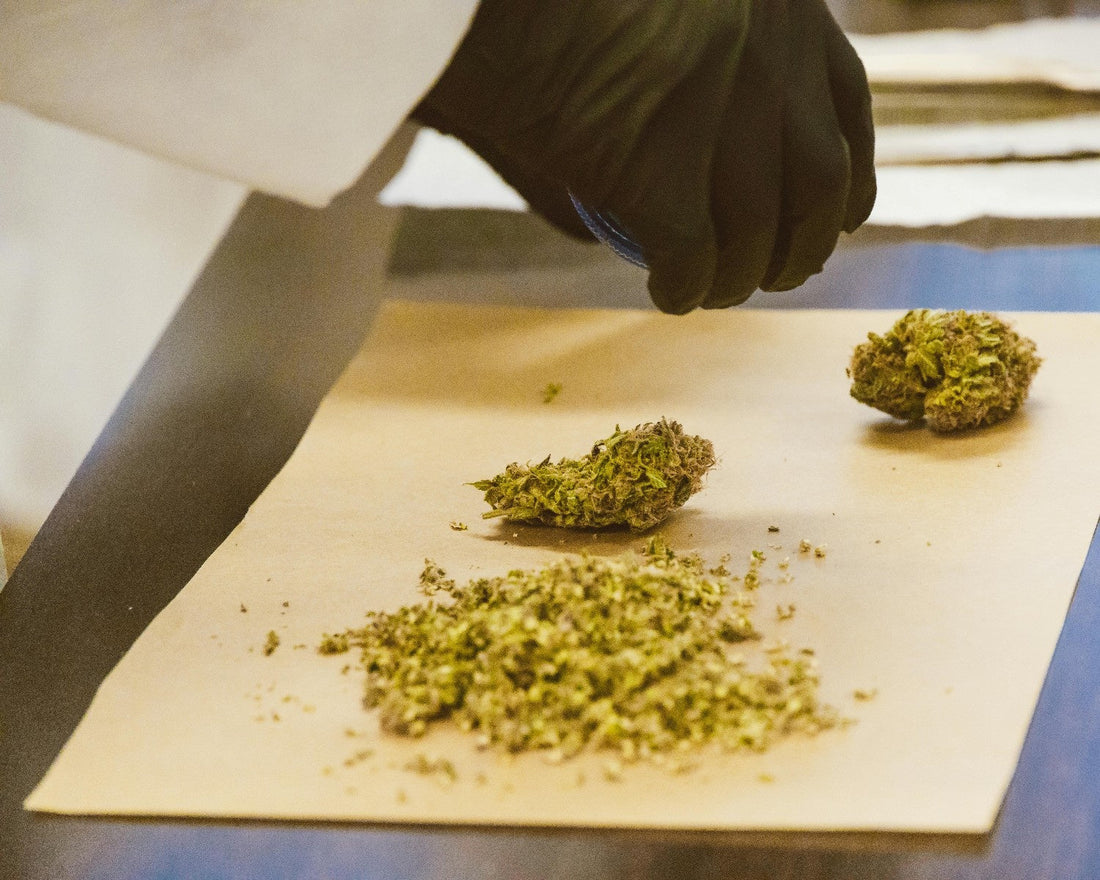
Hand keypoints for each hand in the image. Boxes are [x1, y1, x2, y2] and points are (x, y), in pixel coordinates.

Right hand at [413, 0, 874, 313]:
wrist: (470, 0)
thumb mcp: (653, 14)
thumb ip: (684, 68)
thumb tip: (702, 147)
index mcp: (776, 1)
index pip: (846, 101)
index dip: (853, 170)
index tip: (841, 215)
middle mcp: (768, 49)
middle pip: (820, 177)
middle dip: (810, 242)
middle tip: (781, 274)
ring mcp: (721, 109)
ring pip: (760, 229)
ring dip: (745, 279)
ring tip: (716, 294)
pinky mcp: (661, 168)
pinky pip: (690, 258)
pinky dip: (684, 290)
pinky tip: (666, 297)